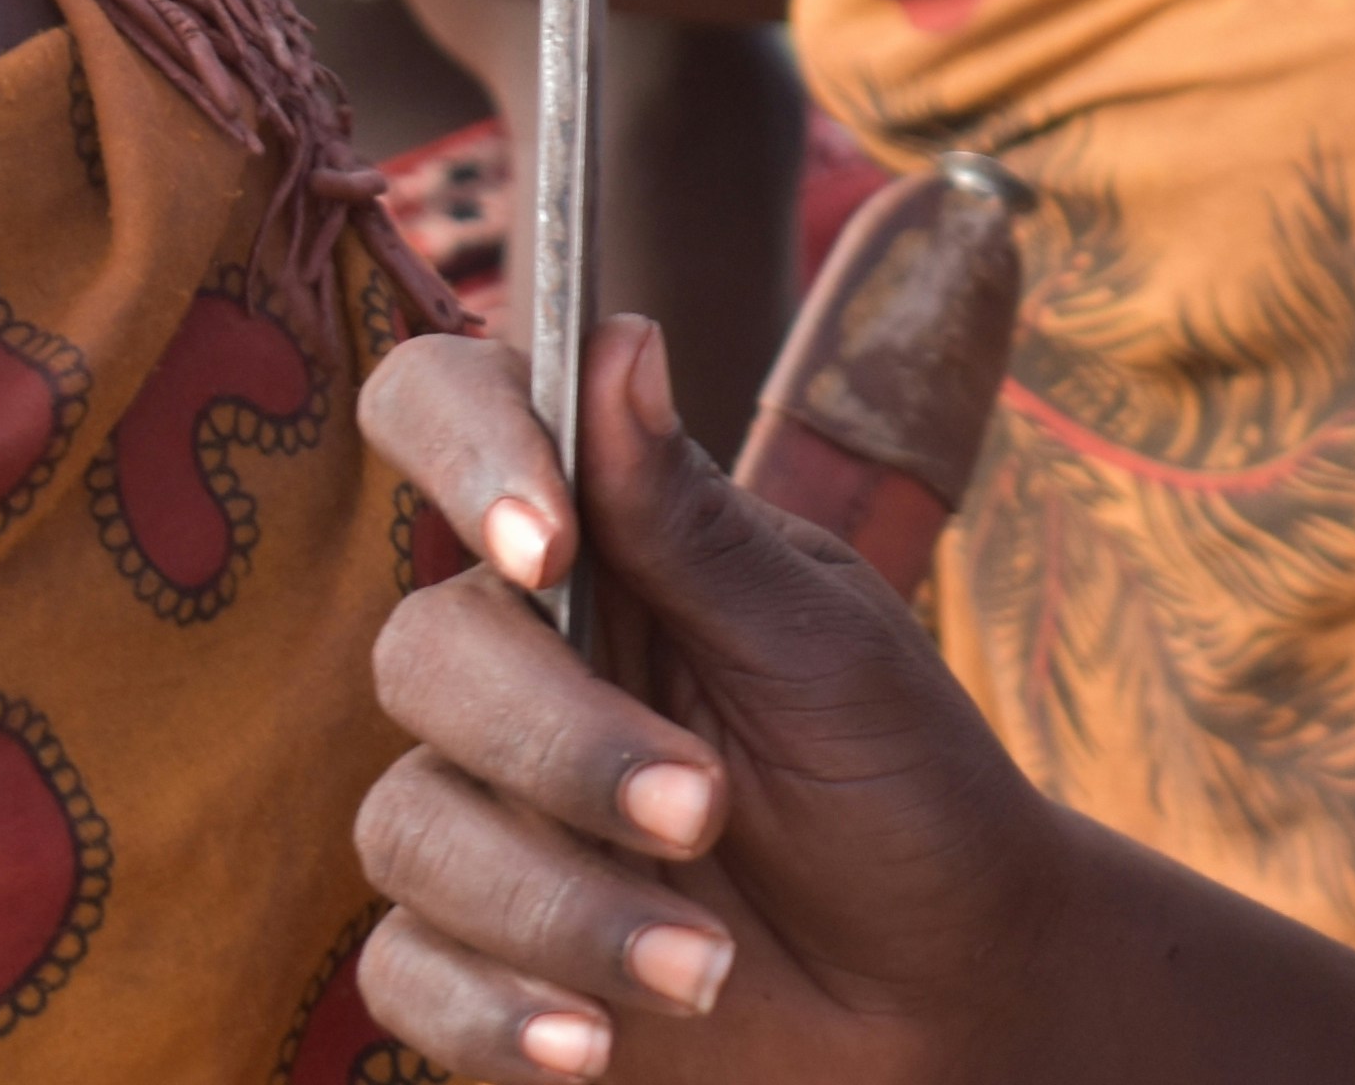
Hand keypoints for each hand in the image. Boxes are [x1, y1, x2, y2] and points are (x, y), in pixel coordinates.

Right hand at [354, 318, 1067, 1079]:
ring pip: (409, 826)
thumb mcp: (824, 650)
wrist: (949, 990)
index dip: (463, 446)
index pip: (446, 418)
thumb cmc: (904, 787)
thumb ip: (697, 521)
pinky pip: (404, 974)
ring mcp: (486, 810)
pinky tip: (594, 1044)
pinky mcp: (474, 957)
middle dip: (560, 744)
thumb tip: (614, 340)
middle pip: (426, 652)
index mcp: (602, 546)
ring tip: (705, 962)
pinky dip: (496, 1012)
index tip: (547, 537)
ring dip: (561, 902)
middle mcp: (521, 663)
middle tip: (707, 812)